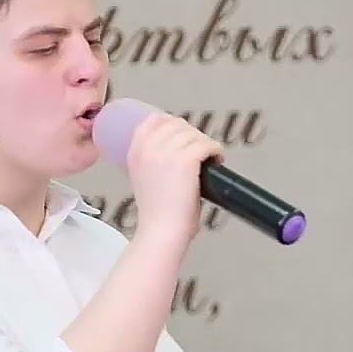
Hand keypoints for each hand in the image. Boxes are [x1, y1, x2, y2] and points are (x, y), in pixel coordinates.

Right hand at [125, 113, 223, 246]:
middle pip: (177, 124)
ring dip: (205, 144)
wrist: (161, 231)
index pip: (154, 120)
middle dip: (193, 135)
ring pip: (194, 134)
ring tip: (210, 157)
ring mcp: (166, 152)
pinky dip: (216, 151)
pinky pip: (206, 144)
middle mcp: (148, 148)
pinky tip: (217, 160)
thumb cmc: (158, 214)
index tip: (185, 135)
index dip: (173, 124)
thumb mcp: (145, 179)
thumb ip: (154, 161)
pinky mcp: (185, 160)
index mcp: (135, 152)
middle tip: (202, 151)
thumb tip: (177, 150)